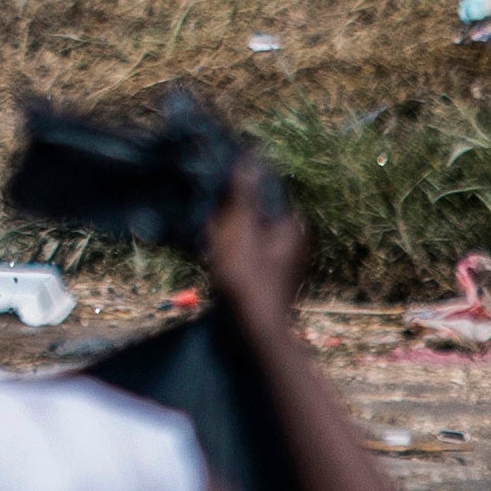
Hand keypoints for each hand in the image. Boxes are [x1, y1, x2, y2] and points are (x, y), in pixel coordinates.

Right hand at [202, 156, 308, 328]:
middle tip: (202, 206)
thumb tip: (248, 158)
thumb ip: (243, 196)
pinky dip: (226, 247)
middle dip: (228, 208)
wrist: (252, 332)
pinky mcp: (263, 276)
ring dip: (223, 228)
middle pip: (253, 211)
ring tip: (201, 229)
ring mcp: (277, 260)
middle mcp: (289, 240)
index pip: (263, 190)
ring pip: (245, 232)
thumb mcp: (240, 232)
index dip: (236, 183)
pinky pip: (242, 251)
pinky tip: (207, 251)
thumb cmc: (246, 279)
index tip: (212, 179)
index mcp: (289, 225)